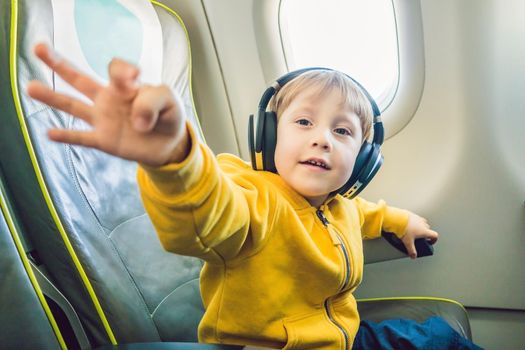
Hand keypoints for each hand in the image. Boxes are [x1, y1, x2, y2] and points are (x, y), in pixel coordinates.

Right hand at [26, 43, 189, 166]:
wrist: (169, 143)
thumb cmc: (167, 116)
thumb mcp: (169, 100)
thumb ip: (153, 101)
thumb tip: (136, 120)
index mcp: (126, 85)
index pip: (116, 69)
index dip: (123, 71)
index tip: (134, 77)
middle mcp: (109, 99)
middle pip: (80, 79)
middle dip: (59, 63)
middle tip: (39, 47)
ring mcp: (104, 119)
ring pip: (74, 106)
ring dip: (52, 97)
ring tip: (30, 87)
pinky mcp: (105, 140)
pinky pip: (82, 138)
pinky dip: (67, 136)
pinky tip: (50, 133)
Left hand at [401, 213, 438, 258]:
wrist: (396, 219)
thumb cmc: (404, 229)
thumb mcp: (408, 242)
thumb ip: (411, 250)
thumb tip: (413, 256)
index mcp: (424, 230)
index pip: (435, 235)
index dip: (434, 240)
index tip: (430, 242)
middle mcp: (423, 223)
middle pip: (428, 229)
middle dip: (425, 233)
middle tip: (420, 237)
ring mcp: (417, 218)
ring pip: (422, 222)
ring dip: (420, 226)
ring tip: (413, 231)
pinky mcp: (412, 214)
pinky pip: (415, 218)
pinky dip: (414, 222)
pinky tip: (408, 225)